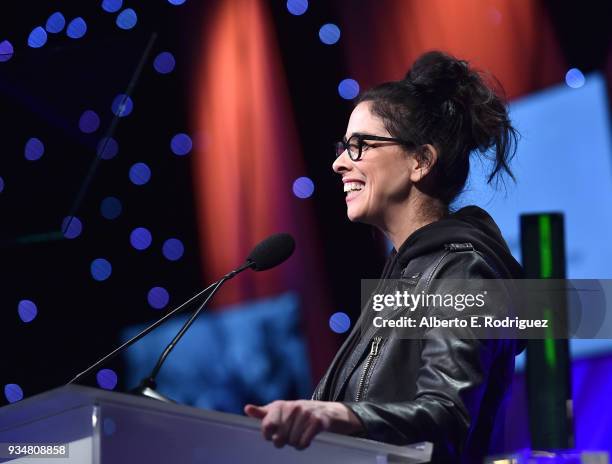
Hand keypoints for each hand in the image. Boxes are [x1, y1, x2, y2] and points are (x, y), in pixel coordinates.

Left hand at [244, 400, 362, 449]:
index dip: (269, 435)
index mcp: (280, 405)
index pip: (267, 426)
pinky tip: (306, 439)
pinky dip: (304, 444)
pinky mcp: (318, 421)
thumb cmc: (298, 414)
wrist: (326, 411)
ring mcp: (306, 413)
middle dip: (284, 441)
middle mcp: (292, 407)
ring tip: (299, 435)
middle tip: (289, 436)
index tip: (273, 434)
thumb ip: (263, 412)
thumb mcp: (280, 410)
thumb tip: (247, 409)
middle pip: (280, 438)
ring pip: (292, 442)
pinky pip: (304, 442)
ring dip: (295, 443)